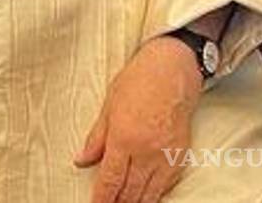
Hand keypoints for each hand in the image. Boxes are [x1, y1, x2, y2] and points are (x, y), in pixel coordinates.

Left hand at [74, 36, 203, 202]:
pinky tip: (146, 197)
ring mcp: (166, 155)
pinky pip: (167, 185)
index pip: (109, 180)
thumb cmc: (138, 82)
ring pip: (150, 194)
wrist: (172, 71)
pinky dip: (155, 195)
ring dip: (135, 202)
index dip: (101, 199)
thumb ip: (95, 139)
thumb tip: (80, 161)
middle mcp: (146, 152)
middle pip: (129, 192)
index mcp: (123, 139)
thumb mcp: (108, 106)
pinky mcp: (180, 155)